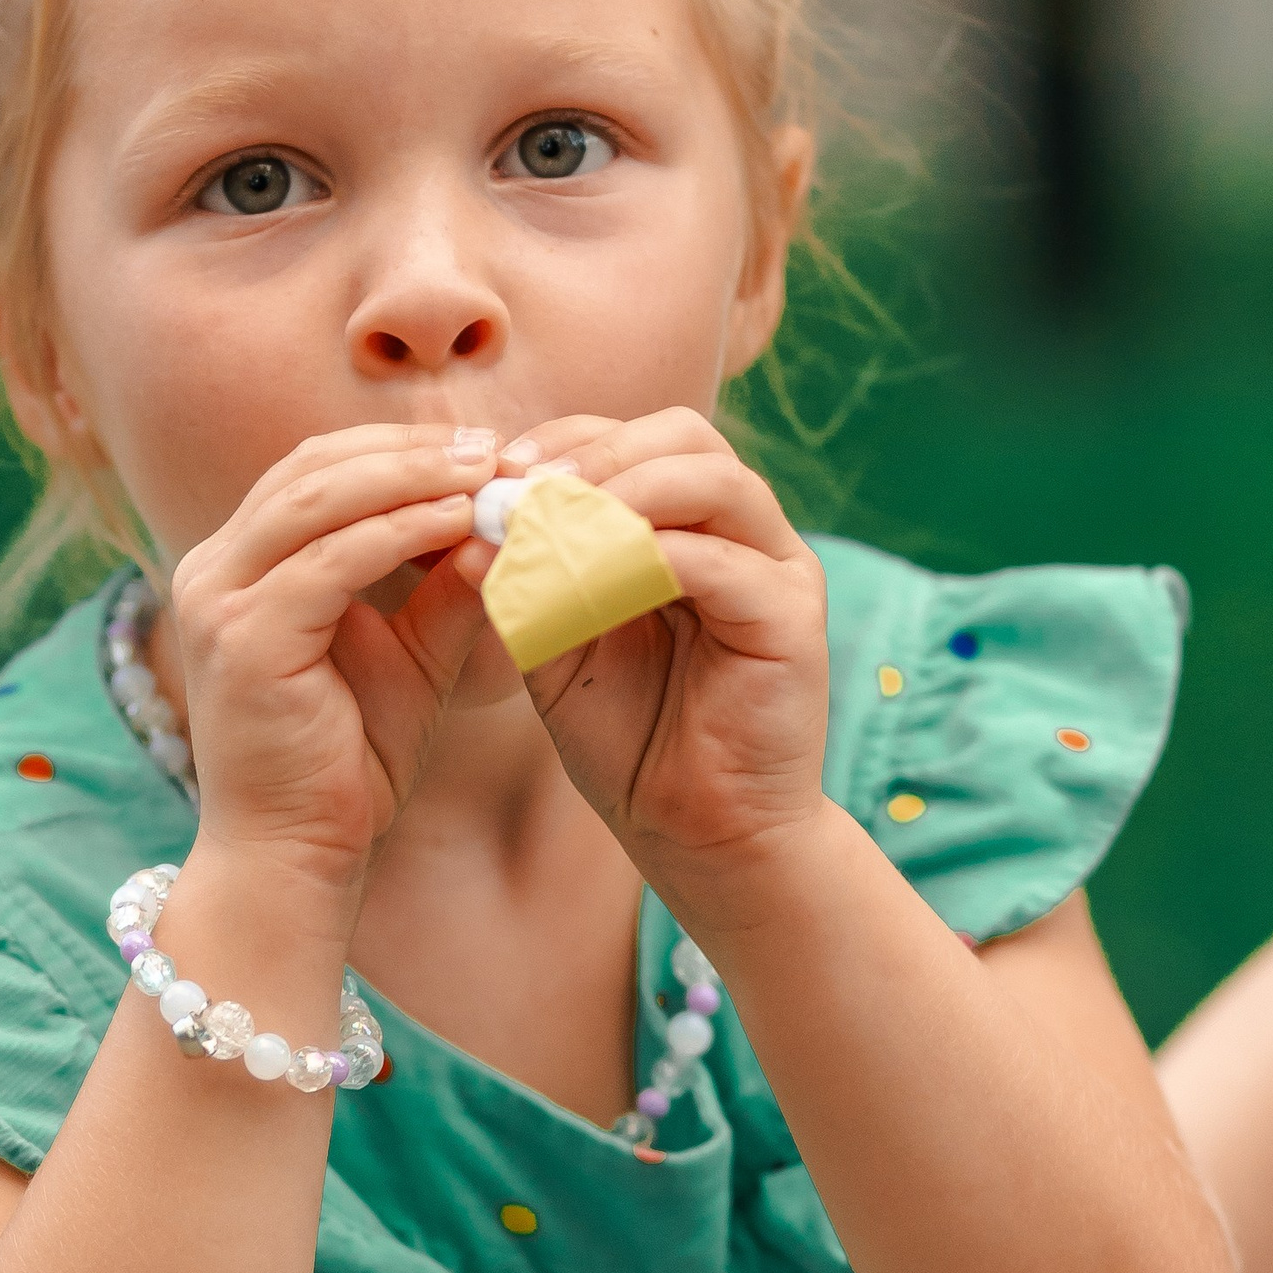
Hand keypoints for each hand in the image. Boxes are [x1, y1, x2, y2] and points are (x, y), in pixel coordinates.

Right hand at [168, 426, 492, 885]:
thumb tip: (500, 521)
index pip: (315, 471)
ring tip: (485, 472)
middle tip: (492, 447)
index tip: (483, 450)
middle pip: (313, 466)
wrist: (295, 856)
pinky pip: (332, 559)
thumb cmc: (347, 764)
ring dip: (410, 475)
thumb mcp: (410, 658)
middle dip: (410, 450)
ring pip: (319, 496)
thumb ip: (446, 591)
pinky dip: (401, 531)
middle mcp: (212, 570)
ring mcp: (218, 599)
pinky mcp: (243, 637)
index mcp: (239, 566)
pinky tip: (459, 522)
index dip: (400, 449)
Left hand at [459, 412, 832, 898]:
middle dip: (596, 452)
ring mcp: (778, 570)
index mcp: (691, 528)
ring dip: (624, 490)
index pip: (635, 441)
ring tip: (558, 522)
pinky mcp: (795, 617)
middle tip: (527, 487)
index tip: (496, 475)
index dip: (565, 443)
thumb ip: (529, 582)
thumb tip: (477, 525)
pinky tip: (591, 580)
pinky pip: (722, 561)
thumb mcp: (558, 647)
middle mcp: (744, 535)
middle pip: (684, 435)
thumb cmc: (632, 742)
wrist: (697, 837)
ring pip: (713, 479)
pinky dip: (649, 559)